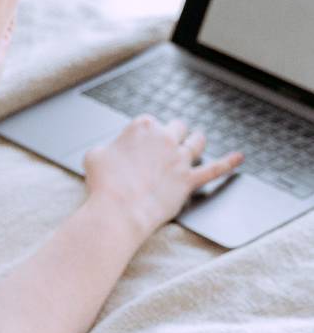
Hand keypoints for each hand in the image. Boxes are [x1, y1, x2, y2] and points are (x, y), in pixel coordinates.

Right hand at [83, 114, 244, 240]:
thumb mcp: (94, 155)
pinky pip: (215, 169)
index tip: (141, 144)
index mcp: (142, 127)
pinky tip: (239, 157)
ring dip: (197, 140)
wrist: (119, 209)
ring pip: (197, 142)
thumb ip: (107, 148)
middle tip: (169, 140)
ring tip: (197, 140)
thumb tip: (110, 152)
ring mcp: (180, 158)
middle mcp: (164, 138)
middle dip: (173, 133)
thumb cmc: (104, 182)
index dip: (146, 134)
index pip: (150, 122)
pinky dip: (229, 162)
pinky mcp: (189, 179)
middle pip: (177, 127)